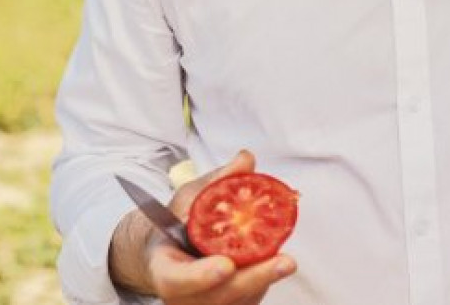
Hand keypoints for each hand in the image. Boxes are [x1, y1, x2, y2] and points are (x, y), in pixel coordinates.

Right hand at [115, 150, 296, 304]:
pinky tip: (275, 263)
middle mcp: (182, 298)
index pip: (177, 278)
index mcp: (164, 269)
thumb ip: (219, 181)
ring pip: (238, 299)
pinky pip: (248, 300)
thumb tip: (246, 159)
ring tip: (284, 260)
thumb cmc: (176, 226)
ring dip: (264, 278)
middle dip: (254, 278)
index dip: (202, 275)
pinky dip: (264, 280)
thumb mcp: (190, 197)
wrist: (172, 255)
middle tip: (285, 262)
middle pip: (219, 296)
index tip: (226, 264)